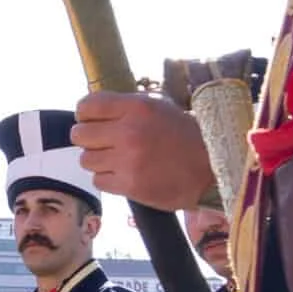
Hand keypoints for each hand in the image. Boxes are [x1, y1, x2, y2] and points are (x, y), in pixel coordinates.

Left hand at [73, 91, 215, 210]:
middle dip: (89, 139)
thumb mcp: (160, 108)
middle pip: (79, 134)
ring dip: (98, 161)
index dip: (85, 115)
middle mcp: (129, 131)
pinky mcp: (129, 185)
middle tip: (104, 143)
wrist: (213, 169)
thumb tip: (93, 111)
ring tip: (118, 160)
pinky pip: (98, 181)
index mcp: (137, 107)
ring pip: (86, 160)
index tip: (93, 121)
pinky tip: (126, 174)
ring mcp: (128, 160)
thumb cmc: (186, 136)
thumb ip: (126, 107)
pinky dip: (108, 179)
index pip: (86, 106)